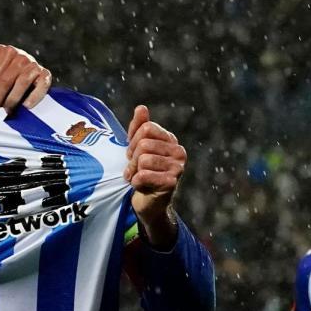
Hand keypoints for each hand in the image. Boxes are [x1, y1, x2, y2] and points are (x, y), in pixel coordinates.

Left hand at [0, 45, 51, 111]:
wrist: (13, 71)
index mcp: (6, 51)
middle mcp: (22, 56)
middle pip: (7, 79)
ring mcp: (34, 65)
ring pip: (23, 82)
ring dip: (13, 98)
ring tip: (5, 111)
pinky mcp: (45, 75)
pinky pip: (42, 85)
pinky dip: (35, 96)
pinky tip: (26, 106)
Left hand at [124, 105, 185, 248]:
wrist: (148, 202)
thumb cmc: (142, 172)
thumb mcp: (136, 147)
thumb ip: (138, 128)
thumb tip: (142, 108)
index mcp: (171, 140)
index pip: (146, 128)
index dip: (133, 142)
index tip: (134, 154)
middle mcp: (179, 151)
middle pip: (144, 144)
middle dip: (132, 159)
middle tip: (134, 169)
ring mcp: (178, 168)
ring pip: (143, 160)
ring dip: (133, 171)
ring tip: (137, 177)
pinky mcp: (172, 183)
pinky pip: (142, 176)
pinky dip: (136, 183)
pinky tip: (141, 186)